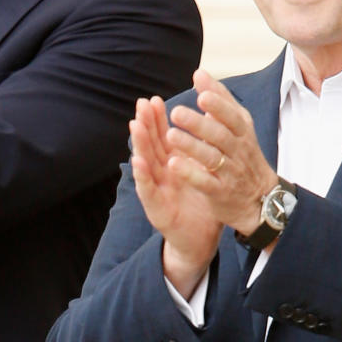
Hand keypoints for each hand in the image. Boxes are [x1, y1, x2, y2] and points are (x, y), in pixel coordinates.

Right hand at [130, 95, 223, 296]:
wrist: (200, 240)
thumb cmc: (200, 206)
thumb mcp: (202, 174)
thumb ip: (200, 152)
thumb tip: (207, 125)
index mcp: (172, 165)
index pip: (162, 138)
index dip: (157, 120)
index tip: (154, 100)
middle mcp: (160, 175)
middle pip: (151, 146)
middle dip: (145, 125)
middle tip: (141, 104)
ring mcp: (156, 192)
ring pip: (145, 164)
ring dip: (139, 144)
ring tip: (135, 125)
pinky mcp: (156, 210)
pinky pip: (148, 191)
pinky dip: (142, 176)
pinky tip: (138, 163)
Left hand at [165, 70, 278, 237]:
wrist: (260, 197)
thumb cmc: (242, 152)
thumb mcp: (237, 125)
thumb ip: (219, 99)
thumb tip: (199, 73)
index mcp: (242, 131)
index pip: (232, 116)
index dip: (219, 106)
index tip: (202, 94)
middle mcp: (238, 150)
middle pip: (220, 135)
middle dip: (199, 124)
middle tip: (177, 112)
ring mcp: (231, 172)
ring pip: (211, 158)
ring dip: (191, 146)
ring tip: (170, 135)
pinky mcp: (221, 192)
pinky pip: (206, 183)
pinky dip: (190, 174)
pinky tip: (173, 164)